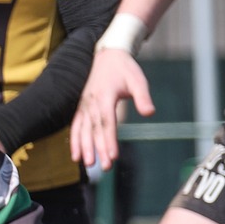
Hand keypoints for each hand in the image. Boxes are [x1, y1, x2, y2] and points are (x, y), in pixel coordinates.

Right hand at [70, 47, 154, 169]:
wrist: (107, 56)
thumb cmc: (125, 69)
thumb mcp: (138, 80)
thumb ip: (143, 97)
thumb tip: (150, 113)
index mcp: (105, 97)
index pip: (107, 123)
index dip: (108, 140)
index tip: (113, 156)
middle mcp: (91, 103)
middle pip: (95, 130)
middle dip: (98, 149)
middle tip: (104, 167)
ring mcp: (84, 106)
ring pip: (82, 130)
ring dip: (84, 148)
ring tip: (86, 164)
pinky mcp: (82, 108)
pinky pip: (76, 126)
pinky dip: (74, 141)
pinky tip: (76, 155)